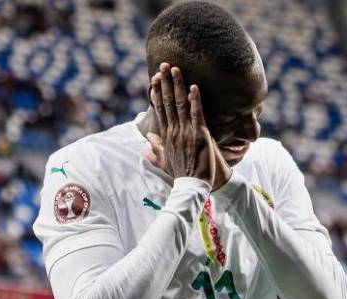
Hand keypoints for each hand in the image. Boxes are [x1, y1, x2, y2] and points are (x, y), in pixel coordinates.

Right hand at [144, 63, 230, 189]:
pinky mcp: (199, 135)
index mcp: (166, 136)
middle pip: (167, 102)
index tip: (154, 79)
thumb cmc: (182, 174)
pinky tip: (193, 86)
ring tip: (176, 69)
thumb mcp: (165, 161)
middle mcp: (173, 131)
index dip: (157, 93)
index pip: (159, 110)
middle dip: (165, 82)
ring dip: (178, 85)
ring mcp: (186, 132)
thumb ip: (155, 150)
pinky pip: (196, 113)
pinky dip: (195, 100)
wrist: (194, 186)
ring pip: (179, 104)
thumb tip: (147, 141)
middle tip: (163, 65)